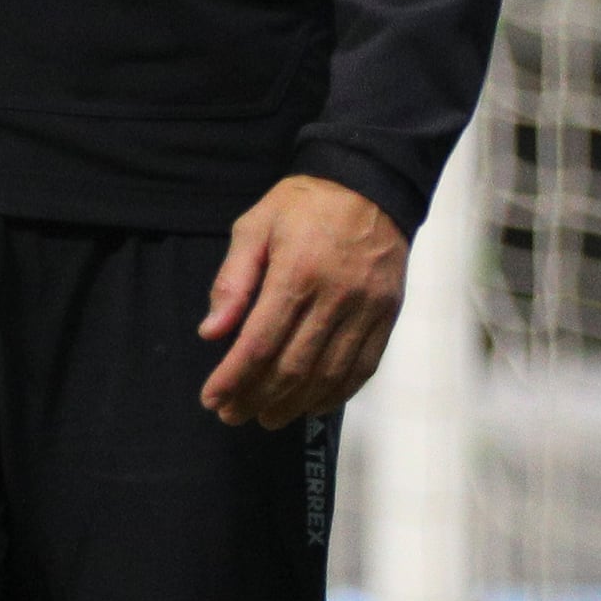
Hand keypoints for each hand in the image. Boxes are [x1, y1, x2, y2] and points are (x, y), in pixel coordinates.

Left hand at [197, 174, 408, 427]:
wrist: (370, 183)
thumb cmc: (303, 204)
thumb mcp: (253, 227)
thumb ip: (232, 281)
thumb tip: (211, 333)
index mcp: (297, 274)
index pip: (260, 343)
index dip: (234, 379)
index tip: (212, 399)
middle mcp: (336, 296)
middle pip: (293, 367)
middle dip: (257, 398)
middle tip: (231, 415)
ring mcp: (367, 308)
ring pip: (329, 374)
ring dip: (295, 404)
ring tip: (266, 417)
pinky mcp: (388, 314)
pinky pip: (364, 366)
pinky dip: (337, 394)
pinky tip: (312, 406)